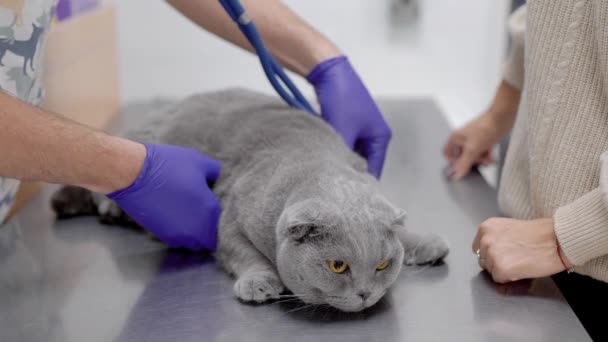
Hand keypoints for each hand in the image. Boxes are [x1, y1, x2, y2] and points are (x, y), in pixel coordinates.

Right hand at [107, 143, 221, 250]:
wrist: (134, 173)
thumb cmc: (169, 165)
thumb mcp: (199, 162)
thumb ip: (215, 172)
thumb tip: (218, 178)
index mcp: (210, 211)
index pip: (222, 228)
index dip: (219, 221)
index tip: (212, 211)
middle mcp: (196, 229)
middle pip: (207, 240)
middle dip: (206, 231)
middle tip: (200, 215)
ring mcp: (178, 235)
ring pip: (191, 242)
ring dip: (191, 233)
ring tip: (185, 215)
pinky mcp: (161, 235)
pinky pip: (176, 239)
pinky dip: (176, 232)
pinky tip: (172, 216)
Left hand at [307, 56, 390, 178]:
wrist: (328, 70)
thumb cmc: (340, 99)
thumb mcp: (342, 132)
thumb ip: (341, 157)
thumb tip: (336, 179)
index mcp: (380, 138)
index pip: (374, 171)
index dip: (361, 185)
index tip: (346, 198)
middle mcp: (373, 134)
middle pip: (363, 164)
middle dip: (349, 174)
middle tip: (333, 189)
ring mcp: (360, 128)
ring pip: (350, 155)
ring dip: (340, 161)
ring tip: (327, 174)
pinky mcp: (347, 123)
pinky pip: (342, 145)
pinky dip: (334, 151)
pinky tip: (322, 158)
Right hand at [442, 113, 502, 179]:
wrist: (502, 119)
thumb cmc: (485, 129)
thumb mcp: (472, 150)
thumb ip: (464, 164)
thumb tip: (456, 176)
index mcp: (455, 138)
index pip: (447, 153)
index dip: (453, 161)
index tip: (462, 166)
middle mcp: (463, 139)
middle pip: (462, 156)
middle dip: (472, 162)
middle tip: (479, 162)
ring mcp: (473, 139)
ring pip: (473, 155)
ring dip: (481, 160)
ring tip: (487, 160)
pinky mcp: (483, 140)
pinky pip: (482, 152)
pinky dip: (487, 156)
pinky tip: (492, 157)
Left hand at [472, 218, 570, 282]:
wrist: (556, 240)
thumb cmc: (539, 234)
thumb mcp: (508, 227)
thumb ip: (495, 237)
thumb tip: (489, 251)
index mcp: (486, 227)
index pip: (478, 248)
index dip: (491, 254)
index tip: (503, 254)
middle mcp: (485, 240)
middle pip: (484, 260)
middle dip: (497, 262)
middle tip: (515, 258)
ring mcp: (492, 254)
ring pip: (491, 271)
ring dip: (503, 270)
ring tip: (520, 262)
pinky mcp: (500, 268)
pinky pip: (499, 279)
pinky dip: (510, 278)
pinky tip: (522, 268)